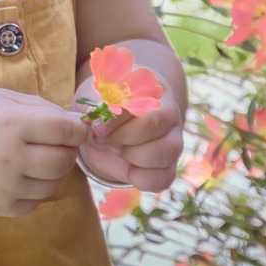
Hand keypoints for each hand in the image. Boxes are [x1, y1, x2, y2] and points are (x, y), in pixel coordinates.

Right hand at [0, 88, 90, 216]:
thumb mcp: (2, 98)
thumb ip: (41, 107)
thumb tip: (77, 124)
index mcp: (12, 125)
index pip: (66, 131)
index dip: (78, 130)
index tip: (76, 130)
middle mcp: (11, 158)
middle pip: (64, 161)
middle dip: (67, 151)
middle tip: (54, 145)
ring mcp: (6, 186)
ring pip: (53, 184)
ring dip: (50, 171)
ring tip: (32, 159)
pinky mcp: (2, 207)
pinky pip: (36, 201)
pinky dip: (34, 188)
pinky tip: (17, 175)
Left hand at [74, 76, 183, 192]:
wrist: (107, 129)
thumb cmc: (101, 107)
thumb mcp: (91, 100)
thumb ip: (91, 107)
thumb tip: (92, 122)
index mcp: (150, 87)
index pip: (141, 99)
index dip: (118, 118)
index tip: (96, 128)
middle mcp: (169, 111)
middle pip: (157, 124)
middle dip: (124, 137)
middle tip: (101, 140)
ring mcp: (174, 138)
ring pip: (166, 152)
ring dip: (133, 156)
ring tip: (116, 150)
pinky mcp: (170, 165)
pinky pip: (164, 177)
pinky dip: (141, 178)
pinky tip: (127, 167)